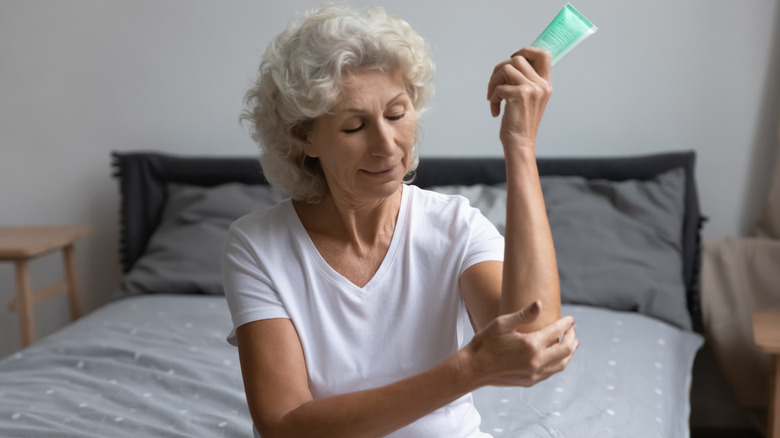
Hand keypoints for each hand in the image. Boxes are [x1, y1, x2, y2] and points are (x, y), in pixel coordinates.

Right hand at [462, 301, 577, 387]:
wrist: (473, 368)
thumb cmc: (485, 343)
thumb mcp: (501, 324)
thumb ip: (523, 314)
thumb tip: (540, 303)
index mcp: (531, 345)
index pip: (556, 331)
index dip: (566, 324)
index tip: (571, 319)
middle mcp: (536, 361)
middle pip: (565, 350)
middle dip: (571, 338)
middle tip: (572, 330)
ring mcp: (534, 374)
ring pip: (561, 364)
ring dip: (569, 353)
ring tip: (572, 344)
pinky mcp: (529, 381)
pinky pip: (550, 373)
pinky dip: (557, 363)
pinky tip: (556, 358)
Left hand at [486, 47, 552, 149]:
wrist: (520, 143)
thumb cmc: (520, 124)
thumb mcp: (528, 100)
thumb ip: (525, 82)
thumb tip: (510, 64)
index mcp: (545, 84)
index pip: (543, 55)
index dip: (526, 50)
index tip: (512, 57)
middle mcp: (541, 85)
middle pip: (517, 59)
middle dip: (499, 70)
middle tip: (494, 86)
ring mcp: (532, 89)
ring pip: (505, 68)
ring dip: (493, 82)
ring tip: (493, 97)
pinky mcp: (520, 95)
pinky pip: (499, 86)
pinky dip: (493, 97)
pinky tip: (495, 110)